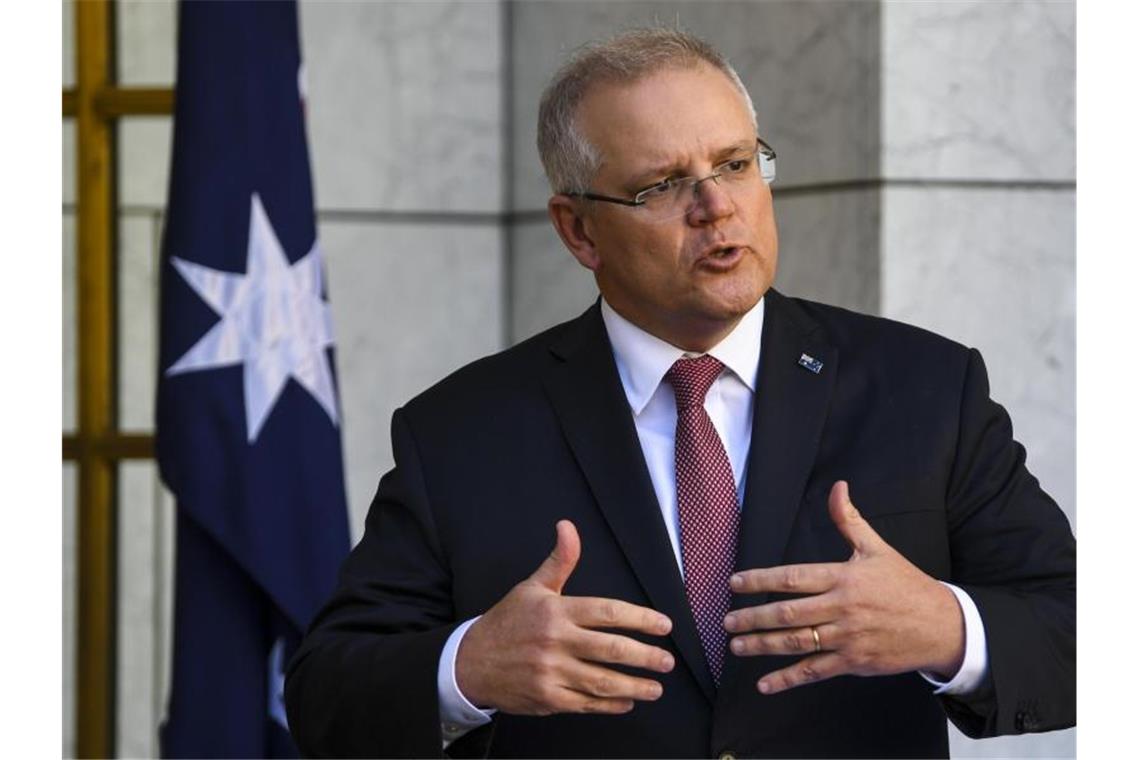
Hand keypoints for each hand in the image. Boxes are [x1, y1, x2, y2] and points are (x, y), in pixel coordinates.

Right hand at [455, 520, 674, 714]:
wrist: (470, 662)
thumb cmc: (507, 622)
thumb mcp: (532, 587)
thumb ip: (559, 561)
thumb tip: (568, 526)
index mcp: (556, 610)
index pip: (608, 612)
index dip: (641, 618)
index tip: (663, 625)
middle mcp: (555, 641)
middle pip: (611, 649)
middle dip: (645, 656)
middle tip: (667, 660)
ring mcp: (551, 672)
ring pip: (602, 680)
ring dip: (634, 686)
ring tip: (656, 687)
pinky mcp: (547, 698)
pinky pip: (585, 703)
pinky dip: (610, 705)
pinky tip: (627, 702)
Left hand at [724, 481, 964, 694]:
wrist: (942, 625)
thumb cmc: (905, 584)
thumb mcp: (877, 548)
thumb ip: (849, 520)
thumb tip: (837, 486)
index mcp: (843, 577)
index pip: (793, 578)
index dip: (760, 580)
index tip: (734, 584)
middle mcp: (842, 608)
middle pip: (788, 614)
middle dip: (753, 618)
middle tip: (726, 621)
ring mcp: (848, 638)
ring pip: (797, 643)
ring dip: (762, 646)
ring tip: (736, 646)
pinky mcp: (854, 662)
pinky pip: (815, 671)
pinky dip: (788, 679)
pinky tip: (765, 684)